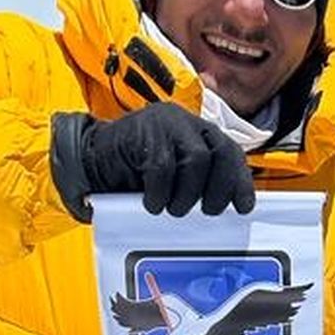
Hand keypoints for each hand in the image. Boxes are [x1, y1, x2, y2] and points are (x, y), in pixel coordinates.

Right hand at [50, 105, 255, 220]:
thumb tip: (227, 211)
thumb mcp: (174, 179)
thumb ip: (198, 184)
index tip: (243, 207)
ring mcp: (164, 123)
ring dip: (187, 194)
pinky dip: (160, 192)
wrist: (90, 160)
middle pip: (219, 152)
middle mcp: (186, 123)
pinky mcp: (142, 130)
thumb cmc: (135, 175)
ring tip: (173, 209)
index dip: (239, 180)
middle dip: (219, 188)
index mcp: (198, 132)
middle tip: (207, 211)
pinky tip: (151, 203)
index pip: (229, 152)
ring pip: (196, 159)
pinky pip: (162, 166)